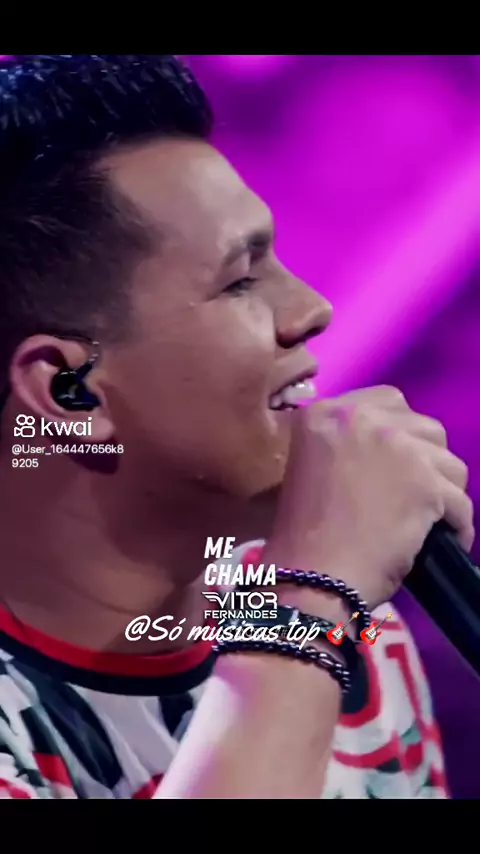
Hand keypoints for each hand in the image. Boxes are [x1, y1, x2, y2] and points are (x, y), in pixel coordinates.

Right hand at [265, 386, 473, 609]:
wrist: (310, 576)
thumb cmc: (300, 534)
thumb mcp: (311, 466)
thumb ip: (347, 444)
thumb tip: (393, 453)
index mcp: (325, 412)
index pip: (388, 401)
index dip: (400, 434)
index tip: (395, 465)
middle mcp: (361, 418)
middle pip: (425, 427)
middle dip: (425, 460)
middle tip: (413, 493)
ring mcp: (397, 448)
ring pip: (449, 463)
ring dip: (444, 491)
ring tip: (431, 519)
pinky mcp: (425, 483)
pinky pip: (460, 503)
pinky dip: (457, 525)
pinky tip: (447, 541)